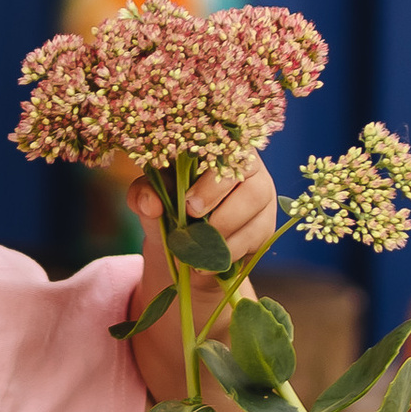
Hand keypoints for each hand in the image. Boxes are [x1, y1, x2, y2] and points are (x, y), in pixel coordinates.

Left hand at [130, 151, 277, 276]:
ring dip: (223, 238)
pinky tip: (204, 264)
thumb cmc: (167, 203)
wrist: (181, 238)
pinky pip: (254, 240)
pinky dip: (226, 255)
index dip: (213, 182)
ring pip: (256, 215)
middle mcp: (249, 167)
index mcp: (219, 148)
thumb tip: (151, 203)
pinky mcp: (265, 226)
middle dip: (222, 213)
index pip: (229, 153)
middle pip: (252, 187)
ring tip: (193, 253)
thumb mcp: (151, 194)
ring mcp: (263, 196)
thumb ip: (145, 191)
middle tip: (194, 228)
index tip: (189, 206)